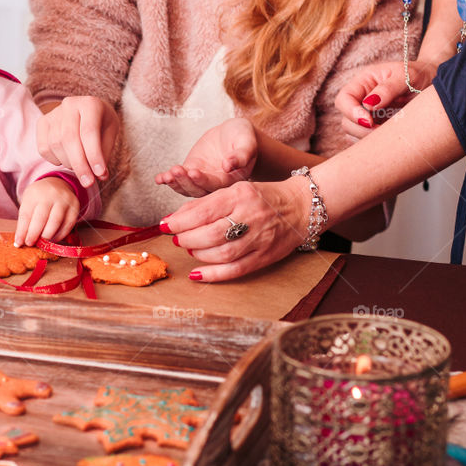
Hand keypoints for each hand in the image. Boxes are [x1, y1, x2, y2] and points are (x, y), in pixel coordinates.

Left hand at [14, 176, 79, 245]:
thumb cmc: (39, 197)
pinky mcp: (75, 207)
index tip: (19, 242)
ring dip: (47, 236)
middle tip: (30, 244)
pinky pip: (68, 225)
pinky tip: (53, 239)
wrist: (57, 184)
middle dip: (34, 234)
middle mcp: (50, 195)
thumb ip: (25, 221)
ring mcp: (64, 200)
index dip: (22, 231)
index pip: (26, 215)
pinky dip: (60, 235)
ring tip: (41, 243)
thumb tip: (20, 241)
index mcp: (34, 193)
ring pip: (55, 222)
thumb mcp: (28, 202)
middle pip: (41, 218)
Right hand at [36, 96, 118, 187]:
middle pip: (69, 139)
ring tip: (80, 167)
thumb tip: (99, 176)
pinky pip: (43, 148)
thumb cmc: (101, 124)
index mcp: (90, 104)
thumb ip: (105, 153)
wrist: (87, 111)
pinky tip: (66, 159)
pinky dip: (54, 160)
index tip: (99, 174)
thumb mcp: (110, 134)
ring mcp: (53, 113)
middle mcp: (69, 104)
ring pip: (55, 144)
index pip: (89, 132)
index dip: (93, 155)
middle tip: (88, 182)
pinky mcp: (42, 122)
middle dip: (79, 165)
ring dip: (68, 163)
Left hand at [155, 118, 257, 196]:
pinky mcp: (192, 170)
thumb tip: (229, 165)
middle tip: (176, 171)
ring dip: (175, 182)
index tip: (193, 172)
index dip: (203, 180)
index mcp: (231, 180)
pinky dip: (168, 180)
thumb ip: (241, 154)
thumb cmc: (244, 138)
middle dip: (185, 181)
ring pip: (187, 187)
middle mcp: (215, 184)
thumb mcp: (247, 142)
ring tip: (167, 175)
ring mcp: (202, 179)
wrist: (235, 134)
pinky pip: (179, 179)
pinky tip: (159, 178)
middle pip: (198, 189)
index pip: (215, 185)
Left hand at [164, 177, 311, 281]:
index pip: (203, 211)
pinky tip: (197, 274)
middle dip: (187, 238)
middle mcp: (250, 216)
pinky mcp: (264, 257)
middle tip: (177, 238)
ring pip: (221, 253)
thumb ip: (207, 202)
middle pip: (210, 234)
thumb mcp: (235, 190)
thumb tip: (177, 218)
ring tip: (189, 249)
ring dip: (198, 254)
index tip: (165, 224)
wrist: (301, 207)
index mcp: (240, 195)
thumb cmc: (262, 197)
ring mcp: (259, 239)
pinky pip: (235, 270)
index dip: (180, 221)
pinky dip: (213, 275)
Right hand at [335, 60, 436, 140]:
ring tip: (388, 134)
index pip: (344, 99)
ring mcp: (368, 115)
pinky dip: (373, 144)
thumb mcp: (407, 76)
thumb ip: (388, 88)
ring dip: (367, 138)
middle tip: (381, 130)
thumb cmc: (419, 74)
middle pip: (346, 120)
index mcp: (364, 82)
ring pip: (353, 133)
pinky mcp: (377, 128)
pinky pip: (366, 140)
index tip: (370, 121)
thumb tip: (369, 104)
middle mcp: (362, 99)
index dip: (351, 112)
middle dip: (360, 129)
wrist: (434, 83)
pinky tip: (389, 138)